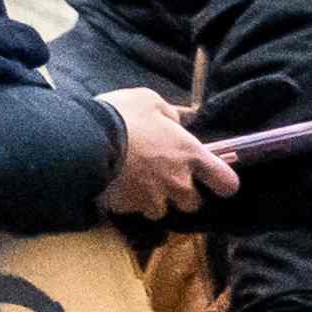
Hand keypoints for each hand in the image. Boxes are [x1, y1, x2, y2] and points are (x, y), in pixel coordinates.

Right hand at [97, 86, 236, 221]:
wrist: (85, 140)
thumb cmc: (123, 115)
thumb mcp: (149, 100)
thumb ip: (171, 113)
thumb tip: (180, 120)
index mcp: (190, 154)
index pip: (226, 182)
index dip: (223, 184)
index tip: (214, 180)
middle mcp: (178, 181)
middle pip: (193, 204)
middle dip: (183, 195)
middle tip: (166, 180)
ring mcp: (154, 198)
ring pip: (163, 211)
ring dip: (155, 201)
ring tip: (138, 184)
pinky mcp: (130, 208)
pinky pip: (136, 211)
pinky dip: (131, 203)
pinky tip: (119, 188)